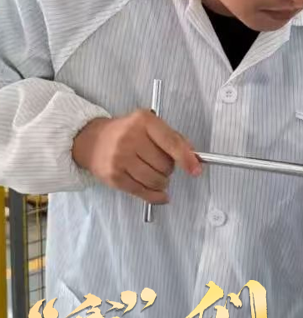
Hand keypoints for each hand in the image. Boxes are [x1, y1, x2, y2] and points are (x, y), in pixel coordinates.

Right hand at [72, 111, 200, 203]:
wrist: (92, 141)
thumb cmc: (125, 132)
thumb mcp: (149, 125)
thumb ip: (173, 138)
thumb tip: (194, 156)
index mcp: (143, 121)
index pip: (171, 143)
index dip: (187, 159)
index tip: (196, 170)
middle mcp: (130, 138)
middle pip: (165, 165)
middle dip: (169, 169)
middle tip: (161, 165)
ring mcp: (120, 158)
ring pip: (155, 180)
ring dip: (162, 183)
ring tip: (155, 175)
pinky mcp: (114, 176)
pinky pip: (142, 192)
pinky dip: (155, 196)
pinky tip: (158, 193)